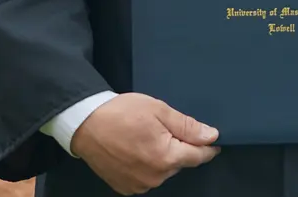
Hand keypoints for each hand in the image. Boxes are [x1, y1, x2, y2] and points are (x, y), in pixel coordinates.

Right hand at [70, 92, 220, 194]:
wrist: (85, 124)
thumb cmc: (122, 113)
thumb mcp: (159, 110)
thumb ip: (187, 126)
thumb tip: (211, 136)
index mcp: (166, 158)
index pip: (198, 156)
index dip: (207, 147)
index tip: (213, 140)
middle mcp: (154, 177)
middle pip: (180, 163)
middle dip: (179, 147)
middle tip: (165, 128)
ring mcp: (139, 185)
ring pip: (164, 171)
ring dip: (163, 157)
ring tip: (146, 137)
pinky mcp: (125, 187)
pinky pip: (147, 177)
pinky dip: (147, 165)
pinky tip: (136, 150)